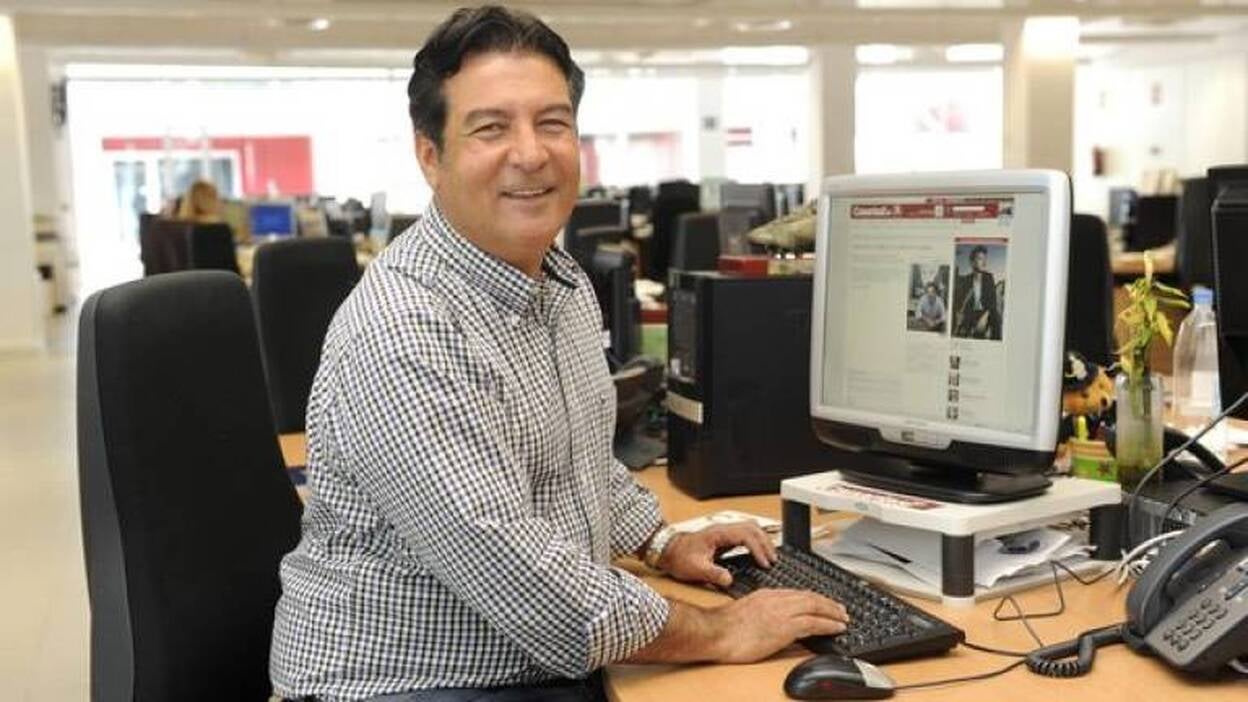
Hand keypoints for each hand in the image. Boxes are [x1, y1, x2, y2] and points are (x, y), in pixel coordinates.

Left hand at [657, 522, 776, 586]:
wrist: (667, 550)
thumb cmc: (679, 557)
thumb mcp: (695, 569)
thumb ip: (713, 574)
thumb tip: (729, 580)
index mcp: (718, 534)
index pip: (746, 535)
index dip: (758, 549)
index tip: (764, 563)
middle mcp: (723, 529)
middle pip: (752, 528)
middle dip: (765, 543)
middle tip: (773, 560)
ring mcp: (723, 532)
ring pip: (750, 528)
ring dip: (762, 540)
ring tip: (770, 556)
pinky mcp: (723, 537)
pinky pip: (745, 534)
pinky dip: (755, 542)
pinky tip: (758, 553)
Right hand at [708, 589, 849, 662]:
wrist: (715, 633)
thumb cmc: (723, 628)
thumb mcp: (746, 612)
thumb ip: (762, 612)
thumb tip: (772, 622)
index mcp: (766, 595)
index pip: (797, 594)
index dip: (814, 599)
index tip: (823, 604)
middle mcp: (776, 600)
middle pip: (810, 597)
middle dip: (828, 603)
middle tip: (841, 609)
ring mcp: (781, 612)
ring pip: (816, 607)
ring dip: (833, 612)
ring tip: (843, 618)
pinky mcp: (784, 627)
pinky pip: (814, 623)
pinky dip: (829, 624)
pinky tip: (837, 627)